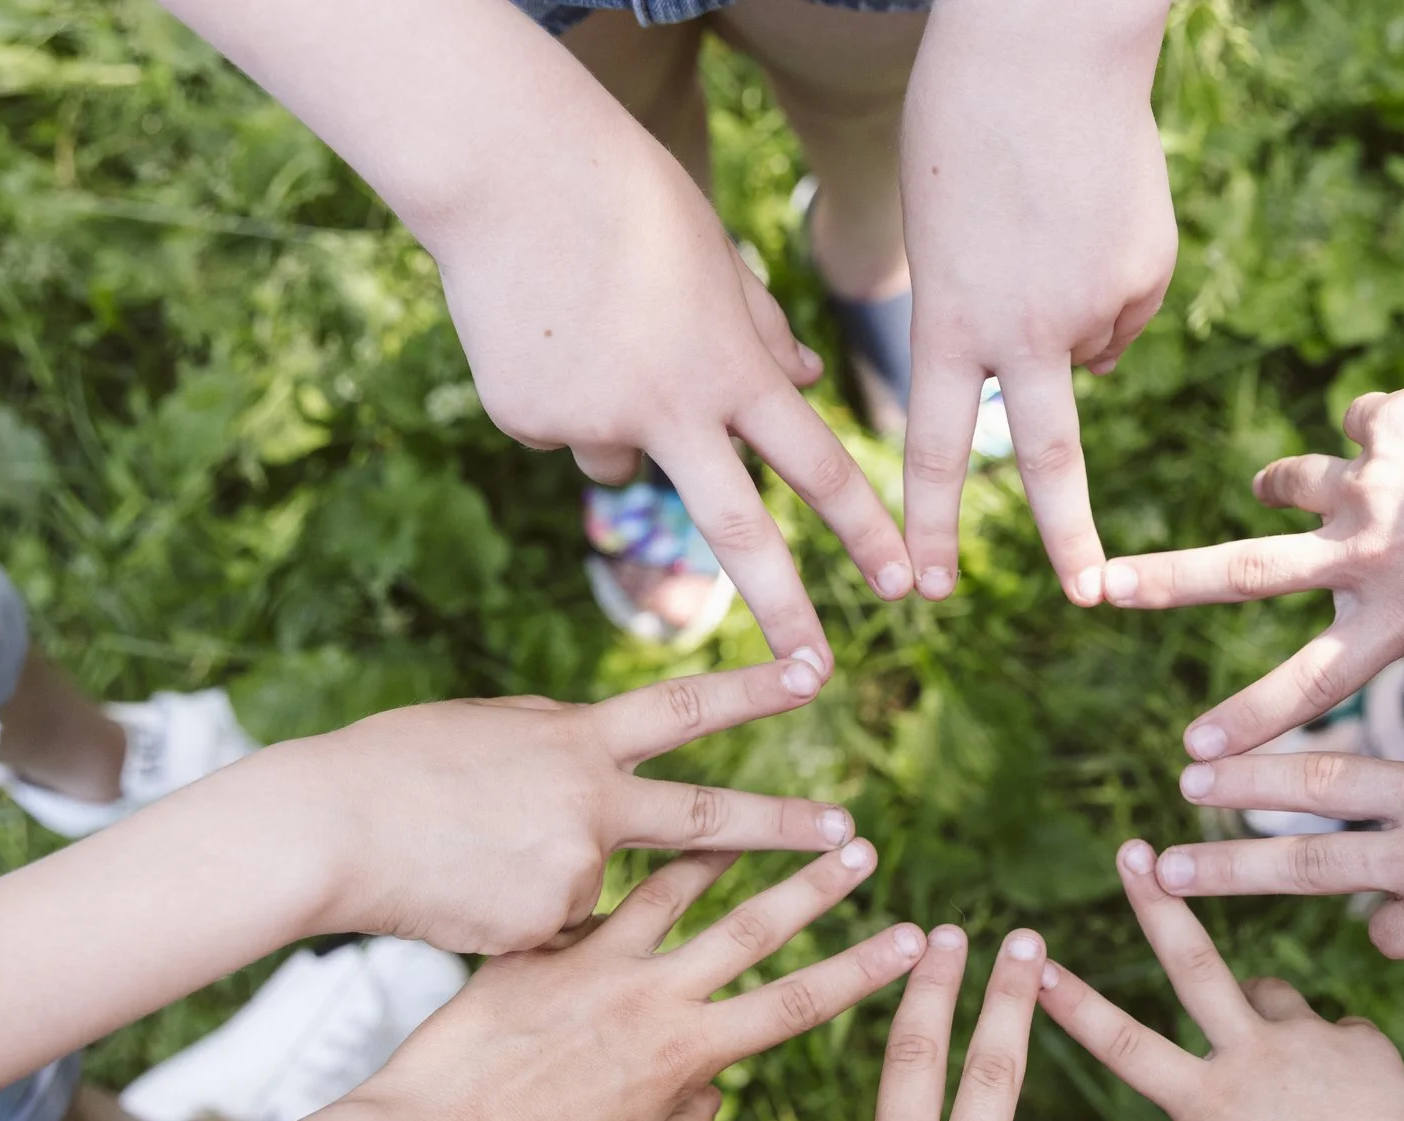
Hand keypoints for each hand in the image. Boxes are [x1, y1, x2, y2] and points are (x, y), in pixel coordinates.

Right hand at [252, 658, 856, 954]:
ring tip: (477, 862)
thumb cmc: (391, 768)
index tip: (819, 672)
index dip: (755, 688)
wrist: (326, 832)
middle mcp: (592, 801)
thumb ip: (559, 741)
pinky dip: (522, 924)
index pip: (685, 706)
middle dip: (789, 830)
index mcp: (576, 738)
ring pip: (606, 893)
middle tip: (857, 838)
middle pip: (712, 821)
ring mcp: (574, 868)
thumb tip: (604, 747)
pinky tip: (461, 901)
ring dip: (560, 885)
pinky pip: (556, 934)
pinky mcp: (548, 927)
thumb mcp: (488, 729)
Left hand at [349, 842, 923, 1120]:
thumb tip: (714, 1097)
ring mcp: (585, 965)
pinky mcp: (529, 953)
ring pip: (668, 887)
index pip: (797, 1003)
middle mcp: (645, 998)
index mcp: (683, 1058)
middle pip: (752, 925)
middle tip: (862, 845)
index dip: (863, 970)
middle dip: (816, 885)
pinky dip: (614, 875)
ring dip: (719, 847)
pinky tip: (624, 851)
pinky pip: (586, 902)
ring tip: (751, 814)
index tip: (912, 939)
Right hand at [430, 132, 906, 667]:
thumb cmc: (625, 194)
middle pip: (739, 533)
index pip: (816, 465)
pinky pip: (559, 426)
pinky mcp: (527, 420)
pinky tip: (539, 323)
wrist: (502, 165)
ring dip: (623, 422)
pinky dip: (557, 391)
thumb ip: (763, 332)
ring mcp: (593, 420)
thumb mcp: (717, 257)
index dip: (864, 530)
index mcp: (732, 367)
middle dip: (786, 610)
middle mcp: (670, 409)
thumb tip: (806, 382)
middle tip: (820, 672)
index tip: (902, 586)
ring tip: (594, 328)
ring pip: (625, 461)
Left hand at [898, 0, 1175, 603]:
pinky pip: (1122, 300)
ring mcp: (1096, 303)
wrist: (1044, 42)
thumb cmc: (965, 124)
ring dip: (1069, 310)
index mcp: (952, 321)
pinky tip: (1090, 208)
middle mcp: (1026, 328)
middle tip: (1089, 596)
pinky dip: (1106, 272)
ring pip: (1087, 348)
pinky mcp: (1146, 271)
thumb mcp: (940, 235)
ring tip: (1045, 219)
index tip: (930, 591)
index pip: (938, 449)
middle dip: (1069, 540)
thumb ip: (989, 318)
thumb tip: (1084, 369)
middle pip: (1051, 459)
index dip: (934, 525)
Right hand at [1038, 841, 1403, 1120]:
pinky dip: (1327, 1051)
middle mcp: (1253, 1055)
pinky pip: (1332, 1033)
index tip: (1039, 964)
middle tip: (1132, 850)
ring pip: (1266, 994)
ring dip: (1255, 1005)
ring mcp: (1308, 1038)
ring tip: (1269, 1056)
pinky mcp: (1358, 1037)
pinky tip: (1346, 1094)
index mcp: (1213, 1104)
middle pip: (1194, 963)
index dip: (1075, 1006)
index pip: (1126, 1047)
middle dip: (1157, 903)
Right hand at [1101, 362, 1403, 754]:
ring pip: (1289, 484)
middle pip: (1241, 572)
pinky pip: (1360, 430)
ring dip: (1284, 486)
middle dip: (1161, 582)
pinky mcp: (1383, 423)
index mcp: (1401, 614)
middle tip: (1093, 585)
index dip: (1249, 723)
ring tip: (1279, 486)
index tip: (1194, 757)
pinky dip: (1378, 436)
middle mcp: (1367, 553)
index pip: (1309, 682)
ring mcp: (1368, 483)